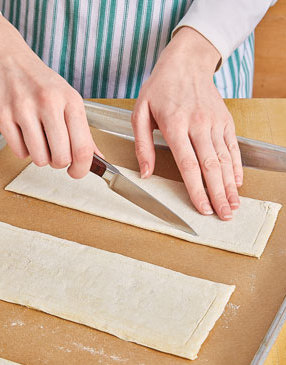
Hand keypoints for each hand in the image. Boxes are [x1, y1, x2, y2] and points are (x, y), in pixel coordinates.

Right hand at [0, 16, 101, 178]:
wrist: (12, 62)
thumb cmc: (45, 84)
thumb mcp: (71, 102)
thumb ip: (85, 133)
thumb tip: (98, 159)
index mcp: (71, 101)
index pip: (83, 148)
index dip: (82, 168)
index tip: (78, 172)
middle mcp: (48, 103)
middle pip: (61, 157)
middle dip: (60, 163)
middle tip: (58, 155)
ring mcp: (23, 109)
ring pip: (39, 159)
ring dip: (42, 158)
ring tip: (42, 142)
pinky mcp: (3, 116)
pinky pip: (19, 152)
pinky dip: (25, 151)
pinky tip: (27, 136)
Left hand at [132, 27, 242, 219]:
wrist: (186, 63)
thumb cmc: (160, 88)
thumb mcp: (140, 113)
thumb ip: (142, 145)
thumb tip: (145, 174)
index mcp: (175, 125)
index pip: (188, 164)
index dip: (197, 189)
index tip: (203, 208)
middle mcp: (198, 125)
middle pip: (210, 166)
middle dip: (218, 194)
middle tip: (224, 215)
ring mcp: (214, 122)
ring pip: (224, 160)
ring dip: (229, 185)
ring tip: (233, 205)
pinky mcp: (225, 120)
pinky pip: (233, 147)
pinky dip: (236, 166)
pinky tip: (237, 183)